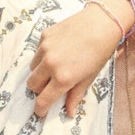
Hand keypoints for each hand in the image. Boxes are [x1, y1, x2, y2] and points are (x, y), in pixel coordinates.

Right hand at [27, 4, 121, 118]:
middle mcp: (50, 64)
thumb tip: (69, 112)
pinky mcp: (44, 35)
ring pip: (32, 68)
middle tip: (50, 86)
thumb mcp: (90, 77)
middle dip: (39, 89)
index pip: (43, 100)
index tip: (41, 112)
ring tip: (56, 66)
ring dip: (40, 71)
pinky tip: (59, 51)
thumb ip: (76, 94)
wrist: (102, 23)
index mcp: (63, 78)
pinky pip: (37, 51)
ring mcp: (45, 48)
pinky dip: (43, 55)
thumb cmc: (100, 52)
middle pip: (32, 84)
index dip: (40, 109)